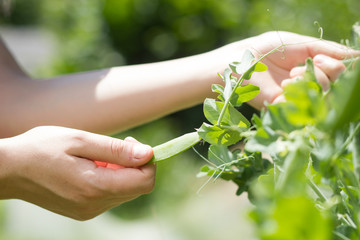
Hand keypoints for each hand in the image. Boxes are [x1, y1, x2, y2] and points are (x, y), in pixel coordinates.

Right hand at [0, 126, 154, 219]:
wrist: (9, 170)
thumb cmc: (41, 148)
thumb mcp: (79, 140)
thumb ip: (116, 150)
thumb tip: (148, 154)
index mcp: (95, 187)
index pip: (145, 181)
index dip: (148, 161)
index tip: (133, 143)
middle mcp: (95, 205)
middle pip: (138, 187)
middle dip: (136, 164)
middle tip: (116, 145)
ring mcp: (89, 211)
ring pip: (126, 191)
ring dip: (122, 171)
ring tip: (99, 155)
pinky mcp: (84, 211)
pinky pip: (111, 195)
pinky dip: (111, 179)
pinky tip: (93, 167)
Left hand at [243, 31, 357, 108]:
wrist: (241, 60)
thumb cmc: (268, 49)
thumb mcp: (302, 45)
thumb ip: (330, 50)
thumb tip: (357, 56)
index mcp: (317, 70)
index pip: (342, 74)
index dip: (337, 67)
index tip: (318, 58)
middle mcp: (311, 87)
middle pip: (338, 88)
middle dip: (325, 74)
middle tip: (303, 65)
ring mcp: (298, 100)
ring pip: (325, 98)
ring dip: (312, 82)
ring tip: (291, 74)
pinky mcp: (285, 110)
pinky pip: (305, 108)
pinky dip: (298, 93)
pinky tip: (285, 85)